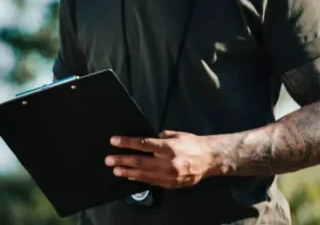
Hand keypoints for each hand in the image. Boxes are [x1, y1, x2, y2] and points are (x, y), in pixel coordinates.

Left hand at [105, 130, 220, 189]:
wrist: (211, 159)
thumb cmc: (191, 143)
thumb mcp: (175, 135)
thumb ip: (159, 138)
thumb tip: (143, 141)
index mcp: (168, 147)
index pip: (143, 144)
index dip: (127, 143)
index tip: (113, 141)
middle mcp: (168, 162)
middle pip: (140, 162)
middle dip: (122, 160)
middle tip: (108, 160)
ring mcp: (170, 175)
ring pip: (144, 175)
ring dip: (128, 173)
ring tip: (115, 170)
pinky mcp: (172, 184)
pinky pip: (152, 182)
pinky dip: (140, 179)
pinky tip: (130, 177)